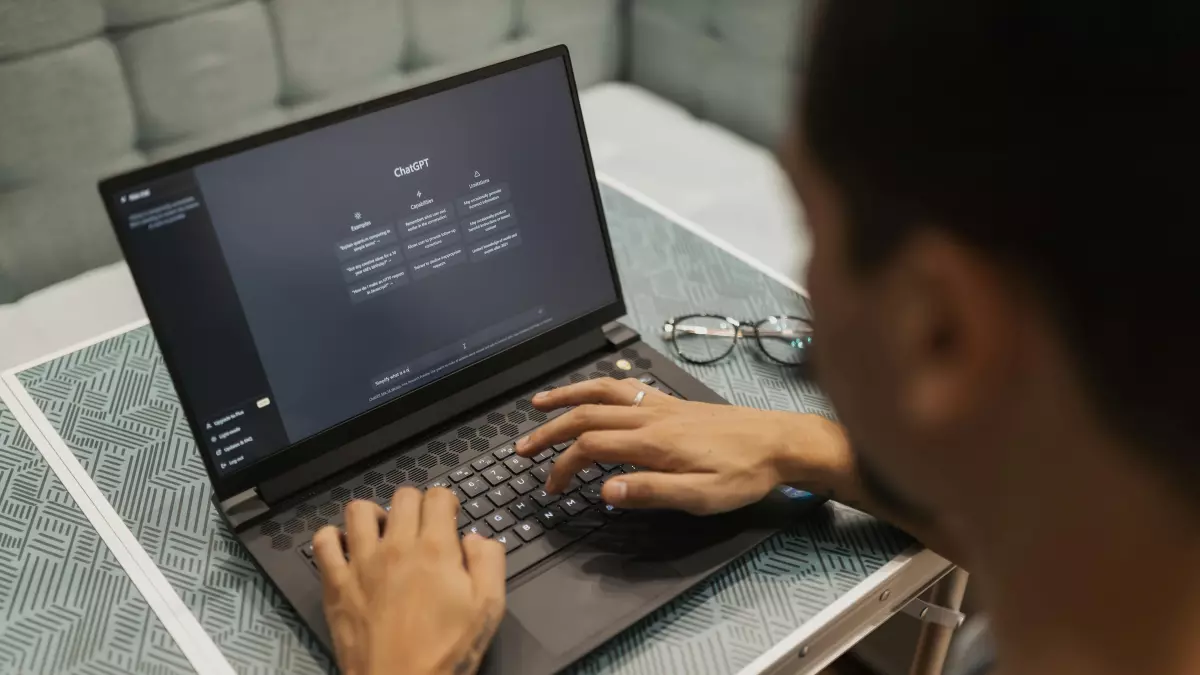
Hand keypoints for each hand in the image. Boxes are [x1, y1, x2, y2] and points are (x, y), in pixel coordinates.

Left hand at [312, 488, 505, 674]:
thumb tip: (476, 538)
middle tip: (421, 529)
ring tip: (384, 534)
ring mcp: (360, 563)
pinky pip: (323, 542)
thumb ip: (489, 562)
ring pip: (359, 510)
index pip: (437, 496)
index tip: (447, 520)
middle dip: (417, 506)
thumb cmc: (446, 652)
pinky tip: (348, 550)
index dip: (446, 504)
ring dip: (375, 515)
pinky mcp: (335, 584)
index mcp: (435, 549)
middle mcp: (396, 547)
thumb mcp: (488, 607)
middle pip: (403, 496)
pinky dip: (333, 538)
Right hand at [513, 378, 852, 514]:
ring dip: (567, 396)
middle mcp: (650, 416)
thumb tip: (604, 490)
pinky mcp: (671, 402)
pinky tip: (592, 392)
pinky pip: (624, 387)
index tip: (551, 487)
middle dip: (549, 431)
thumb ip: (649, 491)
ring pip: (602, 392)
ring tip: (539, 403)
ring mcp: (660, 405)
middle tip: (522, 447)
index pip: (590, 447)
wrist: (779, 443)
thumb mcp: (699, 496)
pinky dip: (597, 386)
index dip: (562, 466)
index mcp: (651, 442)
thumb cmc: (743, 474)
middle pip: (585, 415)